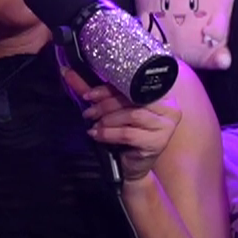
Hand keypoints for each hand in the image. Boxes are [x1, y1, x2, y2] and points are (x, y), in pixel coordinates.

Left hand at [64, 65, 181, 182]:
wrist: (132, 167)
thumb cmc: (125, 135)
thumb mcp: (111, 109)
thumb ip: (94, 91)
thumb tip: (67, 71)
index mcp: (162, 92)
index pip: (134, 83)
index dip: (110, 87)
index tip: (89, 94)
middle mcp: (169, 107)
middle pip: (134, 98)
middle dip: (106, 104)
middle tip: (88, 112)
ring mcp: (166, 125)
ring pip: (132, 115)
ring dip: (108, 120)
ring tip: (94, 125)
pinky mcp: (158, 142)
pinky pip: (129, 133)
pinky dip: (110, 133)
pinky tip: (98, 135)